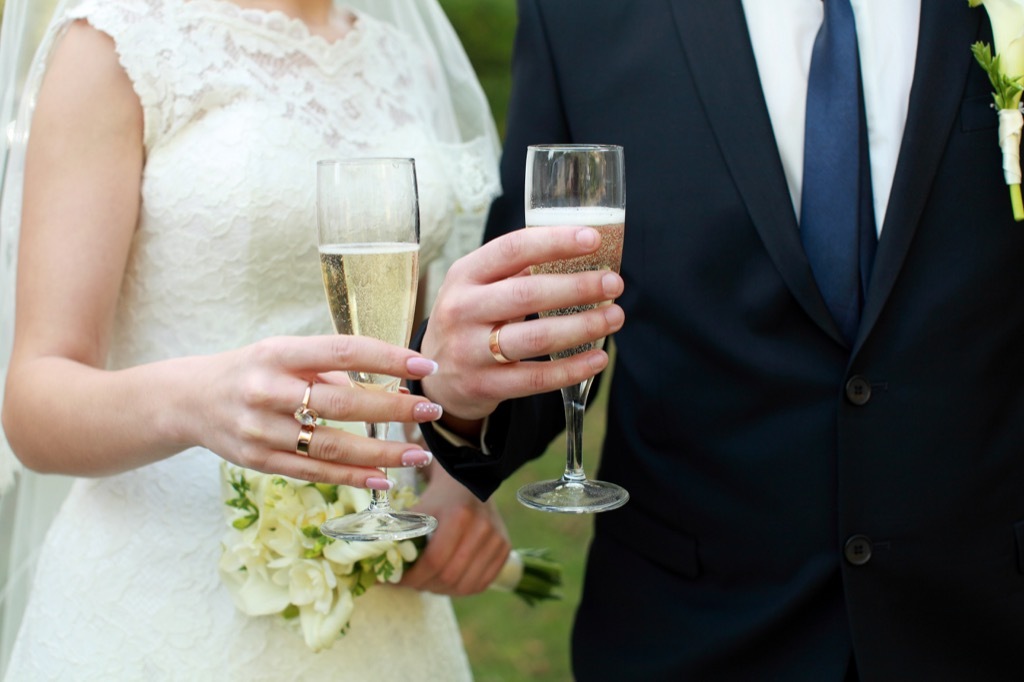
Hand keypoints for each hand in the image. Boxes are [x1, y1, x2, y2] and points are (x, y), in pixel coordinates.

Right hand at [189, 334, 444, 487]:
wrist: (190, 400)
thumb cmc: (253, 371)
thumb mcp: (284, 353)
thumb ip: (328, 367)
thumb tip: (389, 383)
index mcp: (278, 353)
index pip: (342, 351)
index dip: (387, 358)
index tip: (424, 366)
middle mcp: (267, 389)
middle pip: (342, 402)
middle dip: (393, 408)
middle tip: (431, 411)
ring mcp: (260, 429)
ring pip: (331, 445)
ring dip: (381, 452)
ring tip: (418, 455)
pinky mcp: (258, 460)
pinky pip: (314, 471)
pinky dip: (352, 476)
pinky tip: (383, 478)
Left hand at [400, 462, 510, 594]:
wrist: (469, 482)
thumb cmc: (437, 498)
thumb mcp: (417, 510)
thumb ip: (398, 538)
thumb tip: (372, 570)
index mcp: (459, 517)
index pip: (434, 562)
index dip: (412, 577)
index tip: (397, 580)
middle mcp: (482, 529)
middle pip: (449, 577)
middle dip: (425, 585)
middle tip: (411, 582)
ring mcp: (496, 540)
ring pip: (466, 585)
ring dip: (442, 590)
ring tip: (429, 582)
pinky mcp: (505, 549)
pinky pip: (482, 584)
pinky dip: (462, 589)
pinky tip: (448, 581)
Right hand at [420, 225, 624, 423]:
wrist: (434, 377)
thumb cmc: (470, 320)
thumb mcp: (477, 287)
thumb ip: (517, 270)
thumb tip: (579, 251)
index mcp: (464, 275)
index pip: (512, 249)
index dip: (554, 242)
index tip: (593, 239)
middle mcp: (463, 310)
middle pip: (527, 294)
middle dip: (578, 287)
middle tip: (613, 283)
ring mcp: (471, 351)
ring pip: (536, 337)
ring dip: (583, 326)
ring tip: (614, 317)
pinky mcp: (485, 386)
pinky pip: (537, 378)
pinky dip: (572, 368)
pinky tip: (598, 358)